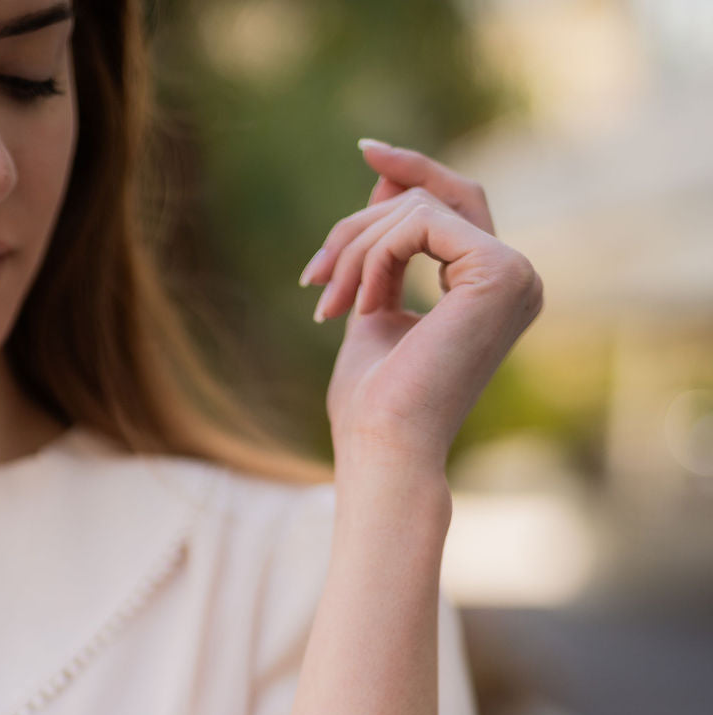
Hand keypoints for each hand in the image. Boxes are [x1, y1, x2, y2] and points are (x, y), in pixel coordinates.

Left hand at [299, 139, 543, 472]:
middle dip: (362, 222)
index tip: (365, 149)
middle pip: (437, 197)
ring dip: (356, 248)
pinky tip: (359, 305)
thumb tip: (383, 179)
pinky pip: (421, 222)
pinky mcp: (500, 272)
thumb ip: (384, 250)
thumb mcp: (373, 307)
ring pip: (419, 208)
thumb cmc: (374, 405)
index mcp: (493, 289)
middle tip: (313, 274)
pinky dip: (375, 256)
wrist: (384, 449)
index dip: (412, 171)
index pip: (455, 205)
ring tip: (328, 302)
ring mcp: (516, 274)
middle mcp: (518, 278)